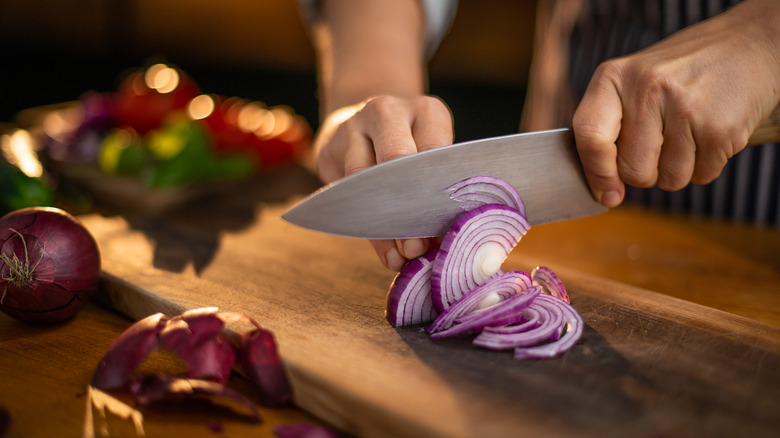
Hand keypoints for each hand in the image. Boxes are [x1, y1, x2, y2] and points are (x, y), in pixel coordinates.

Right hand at [315, 95, 452, 269]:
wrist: (363, 123)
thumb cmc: (412, 149)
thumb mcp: (432, 157)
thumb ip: (437, 193)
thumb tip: (441, 245)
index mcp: (426, 111)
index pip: (435, 150)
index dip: (438, 192)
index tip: (443, 229)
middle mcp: (388, 111)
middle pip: (396, 158)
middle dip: (408, 208)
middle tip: (417, 247)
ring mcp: (353, 126)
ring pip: (364, 178)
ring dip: (384, 225)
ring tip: (400, 256)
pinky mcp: (328, 148)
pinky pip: (344, 193)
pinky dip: (365, 228)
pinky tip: (384, 251)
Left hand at [572, 0, 779, 206]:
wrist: (748, 44)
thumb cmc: (680, 72)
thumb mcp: (633, 81)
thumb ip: (609, 126)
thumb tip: (603, 188)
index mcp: (614, 78)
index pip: (589, 136)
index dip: (597, 174)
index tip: (608, 195)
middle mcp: (646, 89)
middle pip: (632, 170)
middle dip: (647, 171)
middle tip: (663, 143)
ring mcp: (685, 108)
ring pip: (669, 180)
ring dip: (680, 169)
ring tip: (689, 132)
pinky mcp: (719, 128)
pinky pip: (702, 175)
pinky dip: (707, 165)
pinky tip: (710, 132)